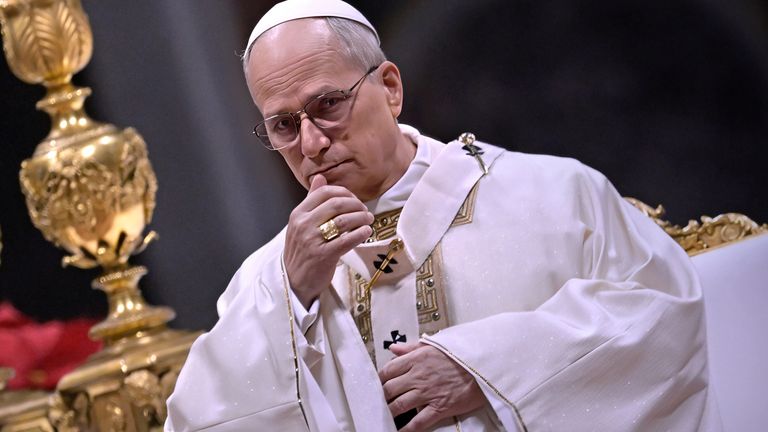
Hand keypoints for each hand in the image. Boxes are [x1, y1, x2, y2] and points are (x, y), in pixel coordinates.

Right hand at [283, 174, 373, 307]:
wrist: (293, 281)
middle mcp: (303, 224)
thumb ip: (311, 201)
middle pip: (336, 204)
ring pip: (343, 220)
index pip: (324, 192)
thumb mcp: (300, 224)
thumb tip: (320, 177)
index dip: (344, 192)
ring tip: (369, 220)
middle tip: (365, 210)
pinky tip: (367, 232)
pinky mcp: (323, 255)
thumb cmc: (301, 251)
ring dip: (361, 218)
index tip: (354, 200)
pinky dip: (360, 233)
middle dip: (356, 204)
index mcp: (298, 214)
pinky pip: (346, 240)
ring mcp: (312, 240)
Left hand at [379, 342, 486, 431]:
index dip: (380, 379)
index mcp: (417, 359)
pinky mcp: (439, 408)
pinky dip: (407, 429)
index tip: (378, 383)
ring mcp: (428, 393)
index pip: (388, 370)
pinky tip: (399, 431)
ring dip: (390, 412)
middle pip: (389, 389)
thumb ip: (412, 347)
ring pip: (399, 406)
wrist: (484, 366)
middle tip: (380, 401)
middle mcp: (418, 376)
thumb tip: (394, 348)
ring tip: (386, 415)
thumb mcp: (435, 344)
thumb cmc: (461, 355)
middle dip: (382, 397)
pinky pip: (418, 422)